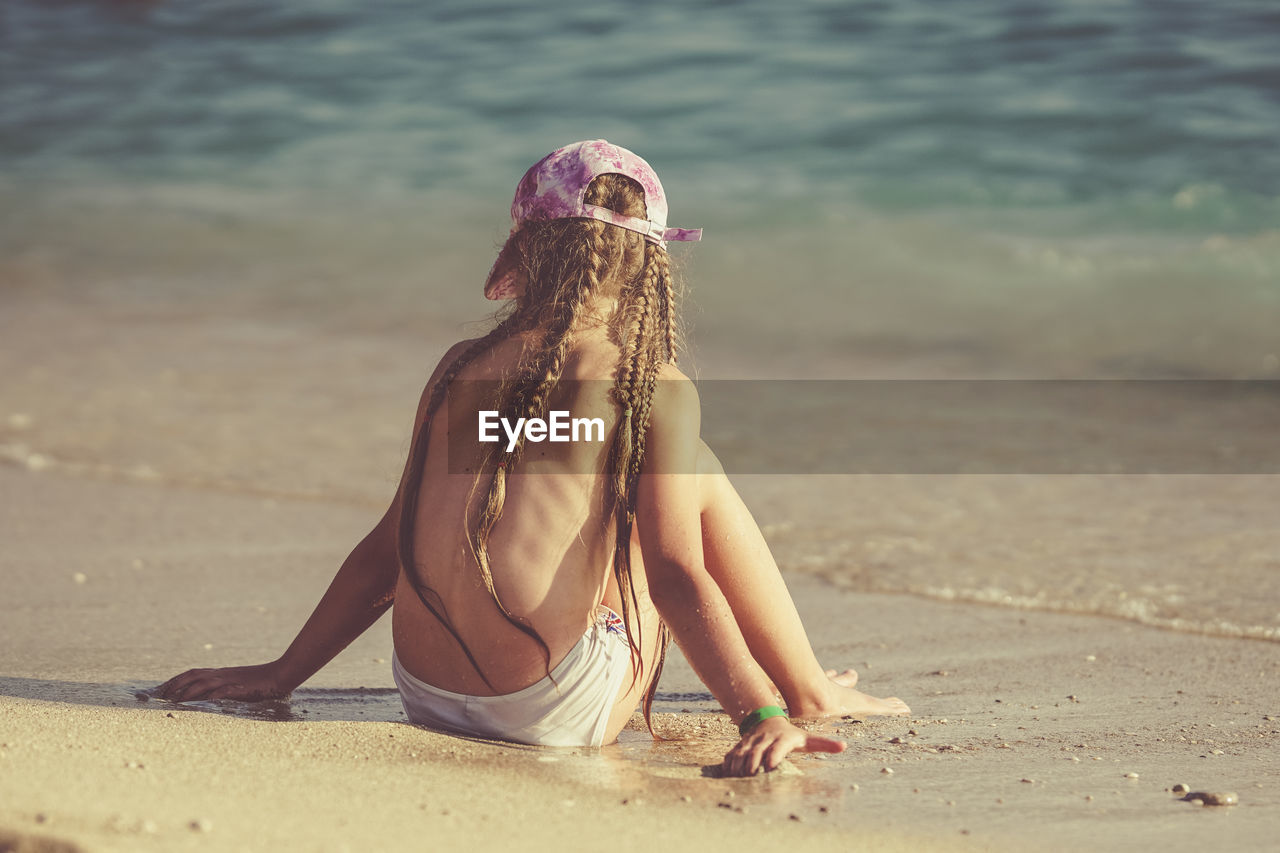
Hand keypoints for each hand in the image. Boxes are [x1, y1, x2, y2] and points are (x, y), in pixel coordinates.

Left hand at [154, 662, 291, 702]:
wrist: (280, 675)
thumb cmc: (260, 682)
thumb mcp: (237, 684)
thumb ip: (222, 688)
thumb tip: (205, 697)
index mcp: (221, 673)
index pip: (193, 673)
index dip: (176, 679)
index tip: (162, 689)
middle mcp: (222, 674)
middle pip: (194, 675)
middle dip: (176, 684)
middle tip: (161, 695)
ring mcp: (232, 680)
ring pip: (205, 682)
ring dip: (188, 691)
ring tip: (175, 701)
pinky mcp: (242, 688)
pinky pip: (225, 690)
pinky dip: (213, 694)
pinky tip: (204, 701)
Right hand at [721, 716, 845, 776]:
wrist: (766, 719)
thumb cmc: (791, 735)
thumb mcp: (807, 739)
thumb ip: (824, 744)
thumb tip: (844, 746)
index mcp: (782, 739)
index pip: (777, 748)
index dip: (773, 757)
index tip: (771, 768)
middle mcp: (765, 740)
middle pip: (755, 753)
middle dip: (752, 766)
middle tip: (752, 779)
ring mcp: (750, 743)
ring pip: (740, 754)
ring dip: (738, 768)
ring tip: (740, 780)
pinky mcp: (740, 746)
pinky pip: (730, 755)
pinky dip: (728, 765)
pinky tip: (729, 776)